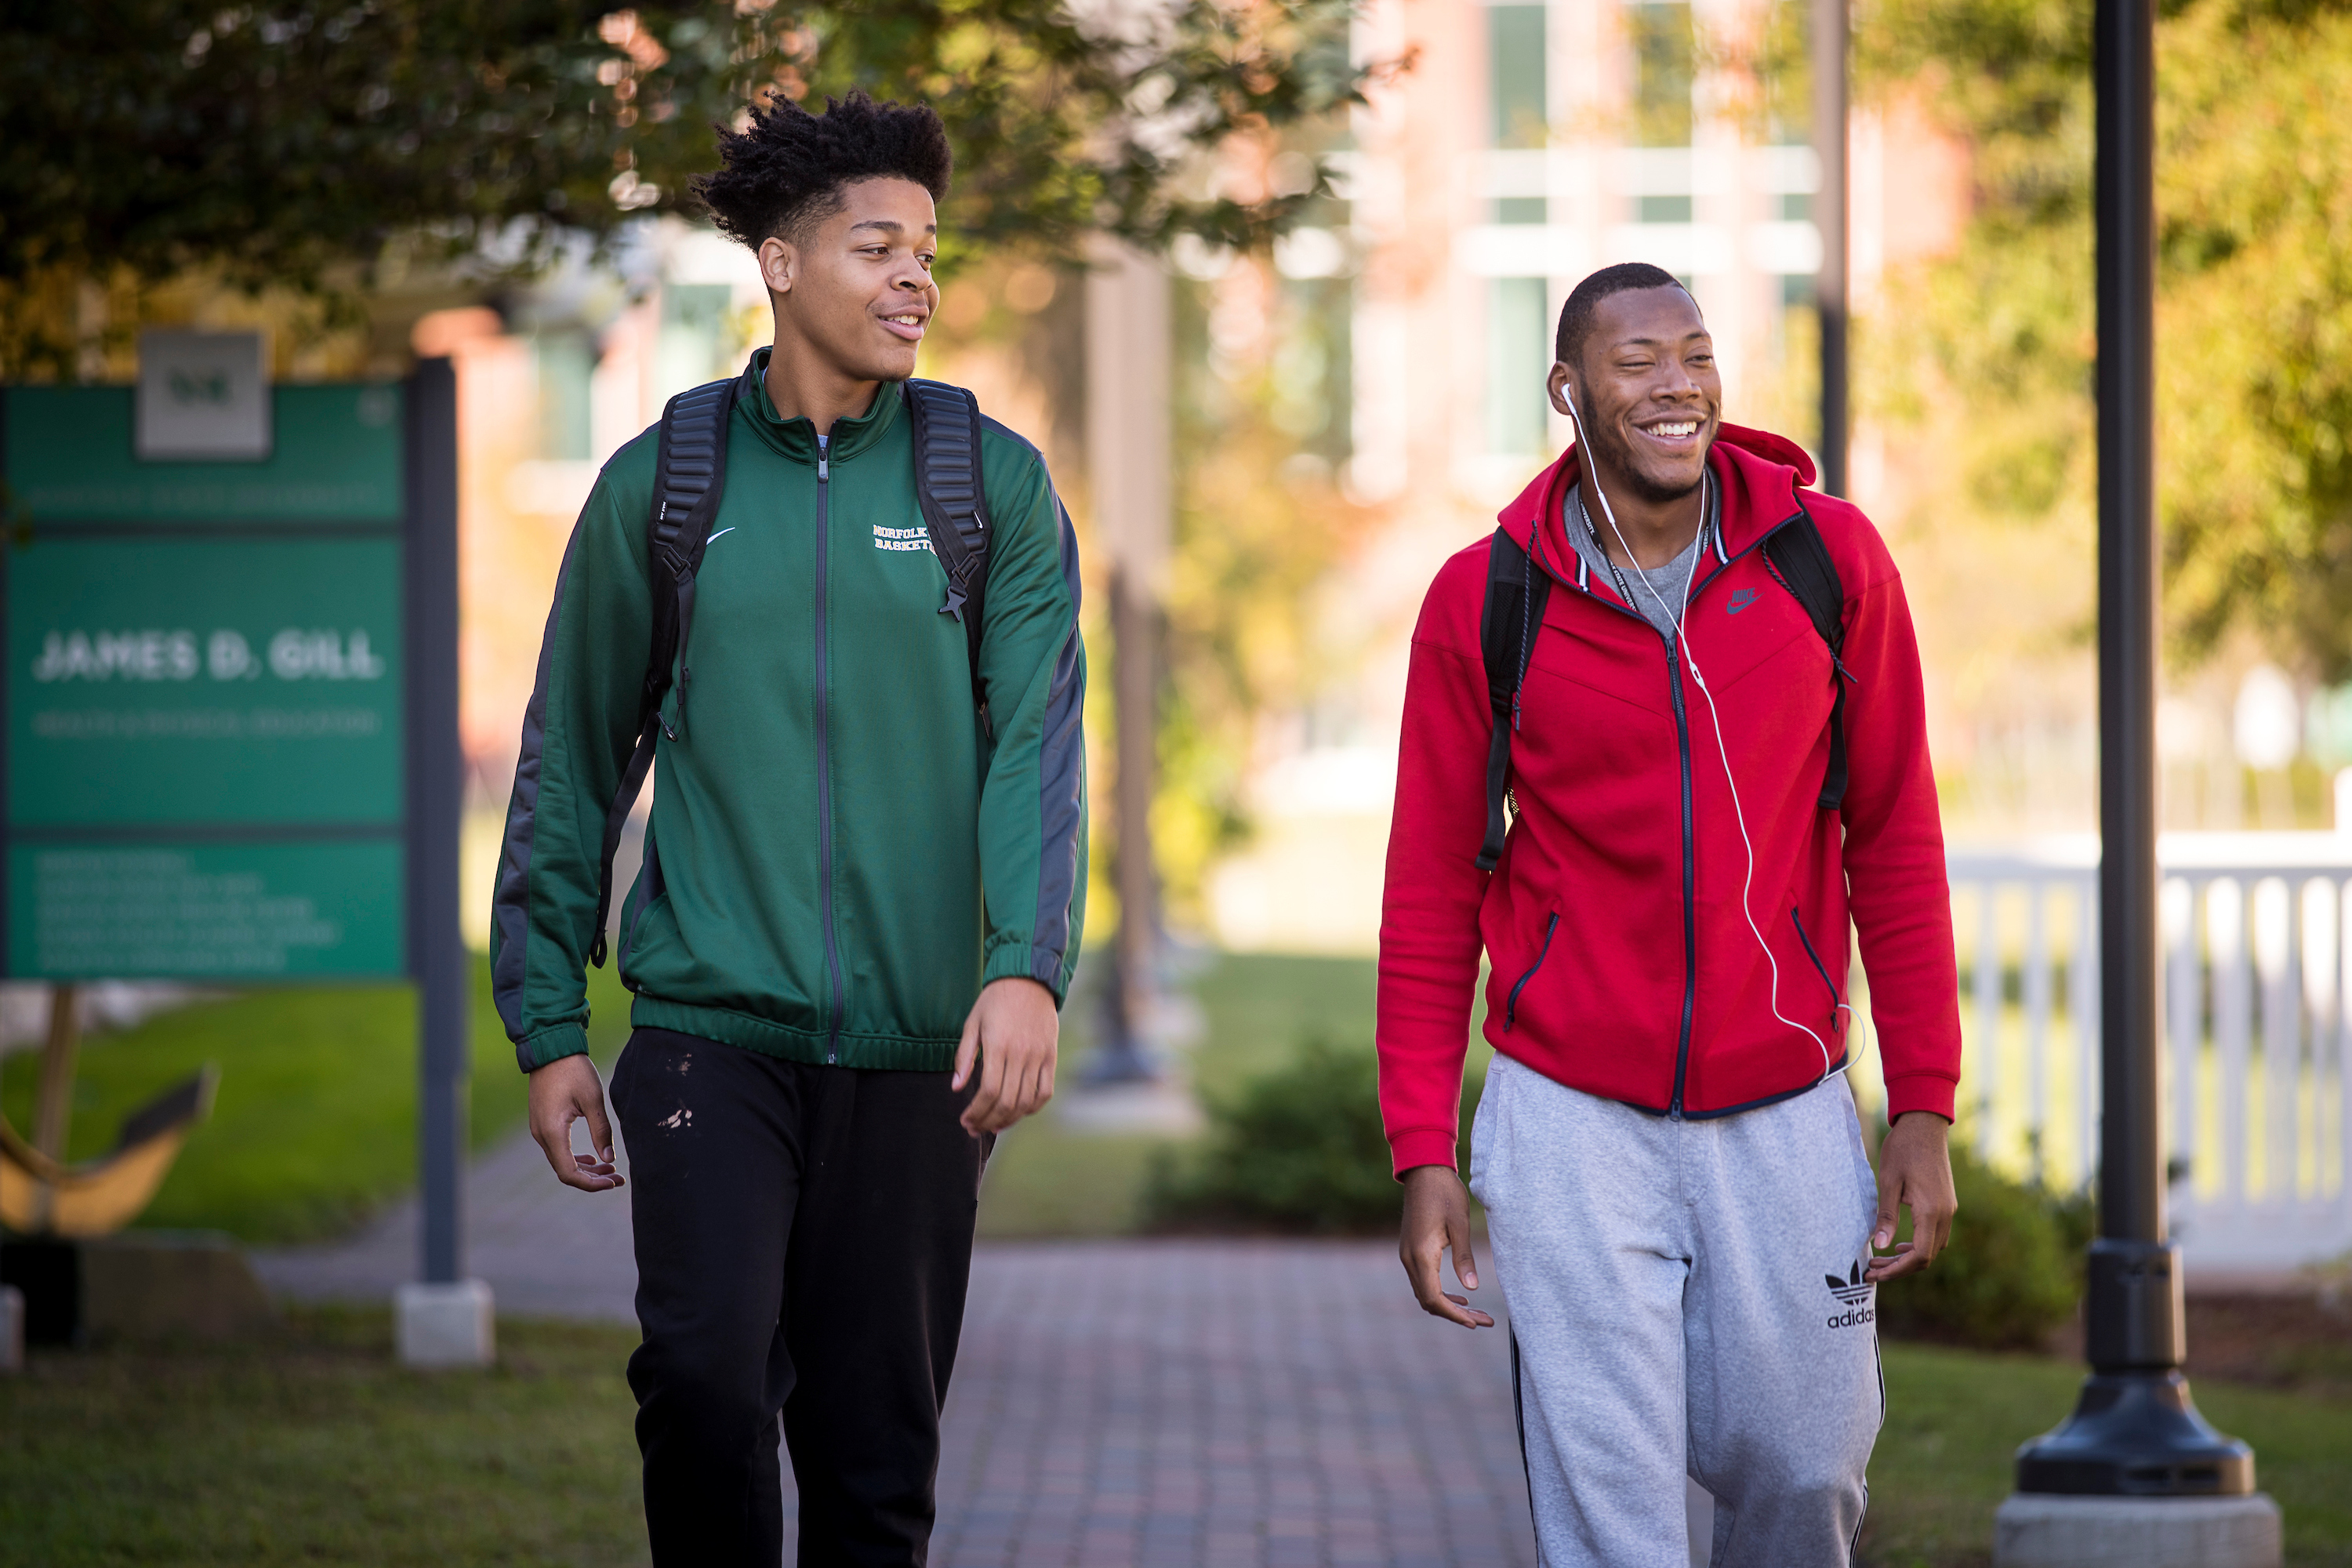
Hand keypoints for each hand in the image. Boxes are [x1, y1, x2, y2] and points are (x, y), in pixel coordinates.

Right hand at [528, 1054, 623, 1192]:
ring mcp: (539, 1130)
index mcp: (552, 1132)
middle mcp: (541, 1135)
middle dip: (592, 1179)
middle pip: (565, 1171)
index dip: (592, 1184)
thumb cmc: (573, 1070)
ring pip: (562, 1161)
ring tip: (610, 1169)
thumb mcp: (593, 1100)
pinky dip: (576, 1158)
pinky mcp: (542, 1123)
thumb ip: (601, 1131)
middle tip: (618, 1179)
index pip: (569, 1173)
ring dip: (586, 1169)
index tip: (614, 1181)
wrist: (552, 1049)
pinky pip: (558, 1150)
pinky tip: (593, 1158)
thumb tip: (610, 1159)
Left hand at [951, 977, 1057, 1135]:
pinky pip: (1045, 1091)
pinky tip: (1018, 1112)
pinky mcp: (1050, 1056)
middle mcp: (1021, 1053)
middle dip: (989, 1121)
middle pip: (1008, 1101)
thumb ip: (964, 1057)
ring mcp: (1039, 1056)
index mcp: (999, 1045)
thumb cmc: (995, 1000)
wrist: (1029, 978)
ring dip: (1009, 1120)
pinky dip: (1032, 1108)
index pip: (989, 1091)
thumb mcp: (972, 1023)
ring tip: (993, 1126)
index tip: (965, 1120)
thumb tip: (955, 1088)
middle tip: (975, 1128)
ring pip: (1027, 1101)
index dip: (977, 1111)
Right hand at [1399, 1164, 1493, 1327]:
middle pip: (1428, 1300)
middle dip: (1455, 1314)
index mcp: (1422, 1254)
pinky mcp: (1410, 1250)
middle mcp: (1409, 1258)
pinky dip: (1440, 1292)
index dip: (1454, 1314)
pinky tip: (1460, 1294)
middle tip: (1484, 1320)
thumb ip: (1464, 1257)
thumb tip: (1472, 1288)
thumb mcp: (1460, 1224)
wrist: (1424, 1171)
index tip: (1475, 1322)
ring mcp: (1407, 1255)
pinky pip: (1423, 1281)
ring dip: (1448, 1305)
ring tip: (1476, 1312)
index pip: (1434, 1297)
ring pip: (1424, 1292)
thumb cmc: (1445, 1193)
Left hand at [1867, 1111, 1955, 1282]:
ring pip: (1933, 1248)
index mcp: (1930, 1211)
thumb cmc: (1903, 1149)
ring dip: (1908, 1258)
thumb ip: (1886, 1215)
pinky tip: (1899, 1244)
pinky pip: (1936, 1235)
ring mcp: (1949, 1210)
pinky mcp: (1947, 1204)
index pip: (1918, 1256)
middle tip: (1872, 1270)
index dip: (1897, 1270)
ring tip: (1881, 1259)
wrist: (1925, 1125)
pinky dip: (1918, 1245)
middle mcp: (1945, 1215)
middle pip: (1926, 1257)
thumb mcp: (1888, 1180)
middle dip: (1899, 1268)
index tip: (1874, 1273)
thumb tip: (1880, 1246)